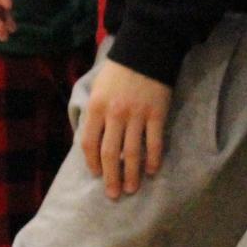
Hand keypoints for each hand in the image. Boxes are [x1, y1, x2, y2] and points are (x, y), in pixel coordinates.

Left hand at [79, 58, 170, 199]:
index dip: (92, 162)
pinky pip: (154, 142)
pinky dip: (153, 159)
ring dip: (131, 174)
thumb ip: (94, 115)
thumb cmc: (117, 73)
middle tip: (113, 194)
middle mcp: (114, 114)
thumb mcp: (97, 90)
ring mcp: (137, 115)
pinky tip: (151, 171)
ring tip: (131, 189)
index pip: (89, 142)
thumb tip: (92, 143)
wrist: (144, 52)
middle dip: (110, 177)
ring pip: (132, 152)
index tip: (96, 175)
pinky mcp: (157, 115)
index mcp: (96, 107)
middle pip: (110, 153)